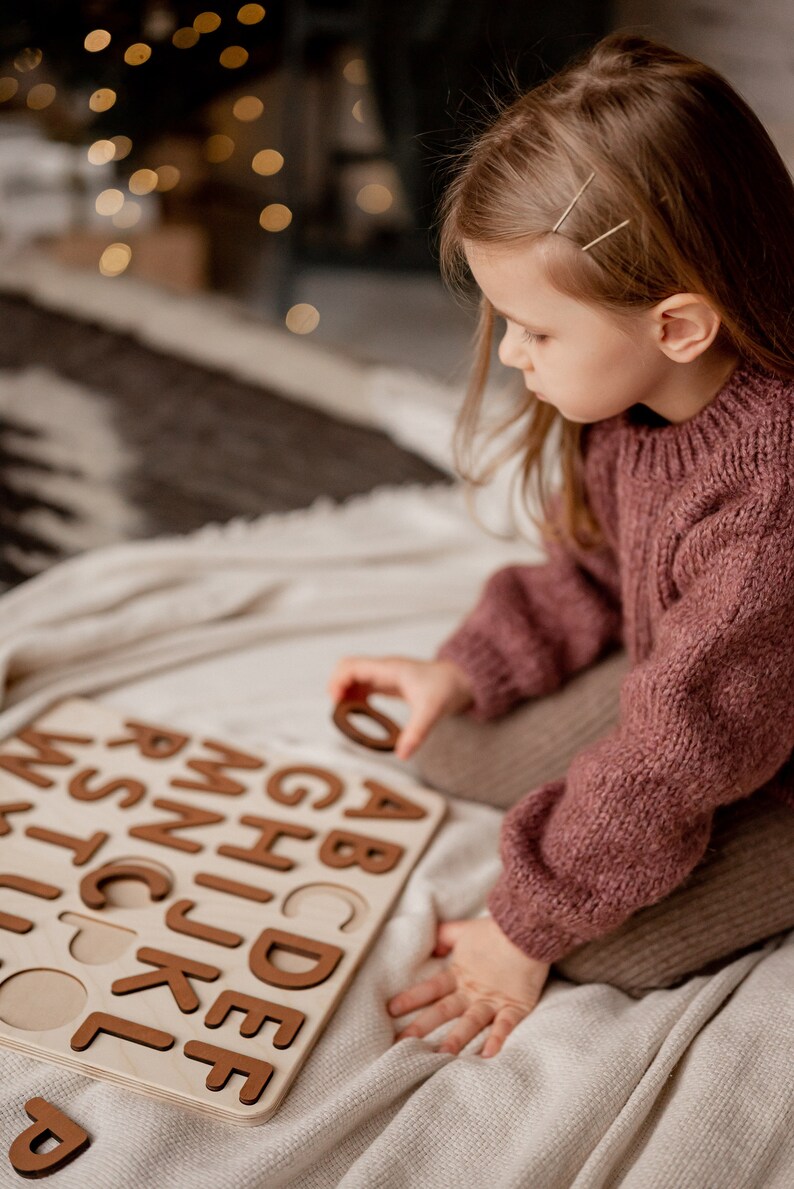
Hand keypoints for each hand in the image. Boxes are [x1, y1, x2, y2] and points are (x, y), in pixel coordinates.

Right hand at [327, 654, 473, 759]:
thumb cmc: (446, 689)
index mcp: (389, 669)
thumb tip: (402, 755)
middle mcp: (384, 668)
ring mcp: (385, 674)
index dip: (338, 682)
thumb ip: (416, 733)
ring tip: (348, 717)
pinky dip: (356, 697)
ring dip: (346, 694)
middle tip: (340, 713)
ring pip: (354, 678)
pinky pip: (363, 686)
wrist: (461, 680)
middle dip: (337, 688)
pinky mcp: (389, 683)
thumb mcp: (431, 713)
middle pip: (347, 669)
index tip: (337, 704)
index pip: (352, 666)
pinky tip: (360, 713)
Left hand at [387, 916, 550, 1057]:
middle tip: (402, 1046)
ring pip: (471, 1022)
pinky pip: (505, 1025)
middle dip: (422, 1027)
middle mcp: (472, 990)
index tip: (390, 1011)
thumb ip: (445, 936)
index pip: (430, 988)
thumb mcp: (464, 931)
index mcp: (459, 974)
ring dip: (457, 1038)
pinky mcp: (515, 1005)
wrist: (527, 928)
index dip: (411, 998)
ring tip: (442, 1056)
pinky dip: (498, 1039)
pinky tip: (488, 1055)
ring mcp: (493, 999)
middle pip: (444, 1010)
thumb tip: (433, 947)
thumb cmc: (496, 930)